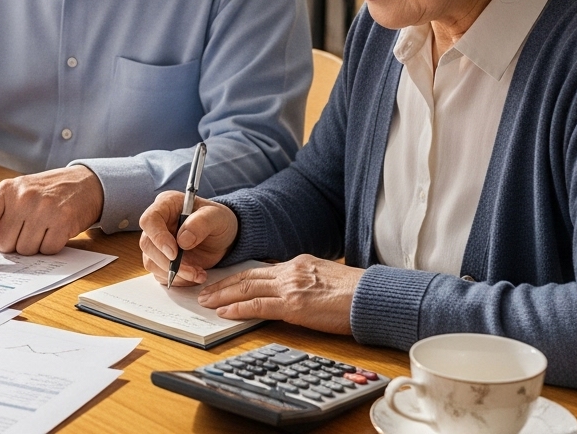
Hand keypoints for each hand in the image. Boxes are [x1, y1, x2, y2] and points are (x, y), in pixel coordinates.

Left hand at [0, 165, 103, 263]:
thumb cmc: (46, 192)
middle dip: (15, 243)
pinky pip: (46, 250)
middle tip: (29, 226)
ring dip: (34, 246)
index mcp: (5, 191)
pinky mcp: (61, 221)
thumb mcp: (18, 195)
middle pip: (4, 244)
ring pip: (24, 251)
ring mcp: (42, 209)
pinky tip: (56, 230)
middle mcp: (22, 198)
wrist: (84, 183)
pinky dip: (51, 246)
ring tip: (43, 226)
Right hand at [138, 192, 237, 286]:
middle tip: (192, 270)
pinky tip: (195, 275)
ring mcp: (157, 243)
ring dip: (175, 273)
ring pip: (151, 262)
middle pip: (147, 244)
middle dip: (168, 262)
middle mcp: (157, 223)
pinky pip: (160, 274)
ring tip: (198, 273)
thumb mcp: (218, 217)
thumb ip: (201, 223)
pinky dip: (178, 279)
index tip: (174, 253)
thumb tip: (182, 240)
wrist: (223, 238)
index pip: (150, 220)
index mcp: (166, 205)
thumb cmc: (218, 221)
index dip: (158, 237)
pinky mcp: (161, 260)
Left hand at [196, 255, 362, 334]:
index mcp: (298, 264)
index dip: (238, 276)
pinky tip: (225, 312)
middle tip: (204, 290)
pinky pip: (259, 306)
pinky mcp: (294, 304)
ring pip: (247, 288)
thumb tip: (292, 292)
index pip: (260, 269)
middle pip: (248, 275)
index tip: (224, 282)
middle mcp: (291, 271)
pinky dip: (239, 308)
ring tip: (206, 301)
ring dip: (223, 295)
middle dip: (223, 284)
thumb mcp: (325, 278)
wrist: (372, 296)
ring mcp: (291, 287)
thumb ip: (304, 281)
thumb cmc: (356, 292)